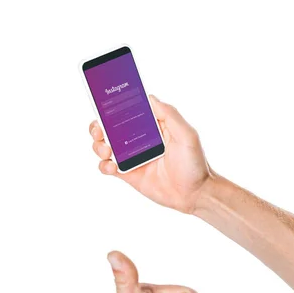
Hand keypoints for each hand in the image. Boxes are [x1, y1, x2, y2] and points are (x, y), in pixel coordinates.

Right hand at [89, 96, 212, 213]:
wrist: (194, 194)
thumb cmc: (194, 163)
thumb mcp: (186, 134)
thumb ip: (169, 115)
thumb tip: (149, 97)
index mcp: (153, 126)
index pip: (129, 110)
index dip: (114, 105)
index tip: (104, 101)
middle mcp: (140, 139)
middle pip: (111, 127)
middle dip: (99, 125)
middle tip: (99, 129)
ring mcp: (133, 157)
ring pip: (105, 146)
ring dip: (98, 145)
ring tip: (106, 150)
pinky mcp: (129, 174)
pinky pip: (108, 167)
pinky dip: (104, 166)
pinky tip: (112, 167)